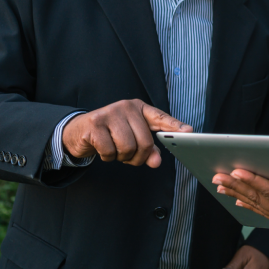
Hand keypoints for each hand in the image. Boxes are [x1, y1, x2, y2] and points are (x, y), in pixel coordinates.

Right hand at [62, 99, 190, 167]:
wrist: (78, 132)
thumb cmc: (110, 135)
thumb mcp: (131, 139)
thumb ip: (148, 150)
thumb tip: (156, 161)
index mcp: (138, 108)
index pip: (159, 117)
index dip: (174, 126)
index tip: (189, 132)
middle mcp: (125, 107)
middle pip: (145, 142)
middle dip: (138, 157)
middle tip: (129, 157)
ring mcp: (109, 114)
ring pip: (128, 147)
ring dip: (122, 157)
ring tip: (115, 151)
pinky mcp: (94, 125)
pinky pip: (110, 151)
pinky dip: (108, 157)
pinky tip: (103, 149)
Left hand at [213, 169, 268, 268]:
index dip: (255, 182)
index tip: (239, 172)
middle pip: (258, 198)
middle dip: (237, 186)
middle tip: (218, 176)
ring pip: (256, 204)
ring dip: (237, 193)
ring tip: (219, 184)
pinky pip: (262, 212)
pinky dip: (248, 204)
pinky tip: (236, 199)